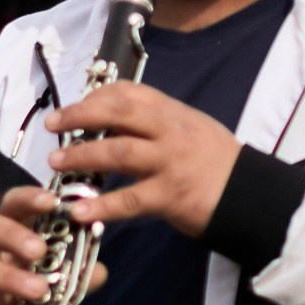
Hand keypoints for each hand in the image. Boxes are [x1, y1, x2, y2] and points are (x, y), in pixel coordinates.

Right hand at [0, 187, 76, 304]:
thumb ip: (75, 276)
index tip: (53, 202)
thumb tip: (98, 271)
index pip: (14, 206)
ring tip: (39, 291)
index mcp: (9, 235)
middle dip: (13, 236)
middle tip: (39, 250)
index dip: (30, 199)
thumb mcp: (53, 283)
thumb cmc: (27, 296)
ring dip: (8, 277)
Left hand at [46, 84, 239, 237]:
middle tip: (54, 125)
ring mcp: (170, 163)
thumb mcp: (191, 129)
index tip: (73, 109)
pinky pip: (129, 200)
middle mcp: (171, 132)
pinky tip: (79, 211)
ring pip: (119, 152)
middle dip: (80, 116)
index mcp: (174, 113)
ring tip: (56, 163)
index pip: (129, 93)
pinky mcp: (170, 196)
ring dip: (82, 156)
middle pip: (119, 114)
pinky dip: (100, 206)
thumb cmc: (216, 163)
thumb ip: (156, 124)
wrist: (251, 196)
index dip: (95, 98)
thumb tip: (110, 121)